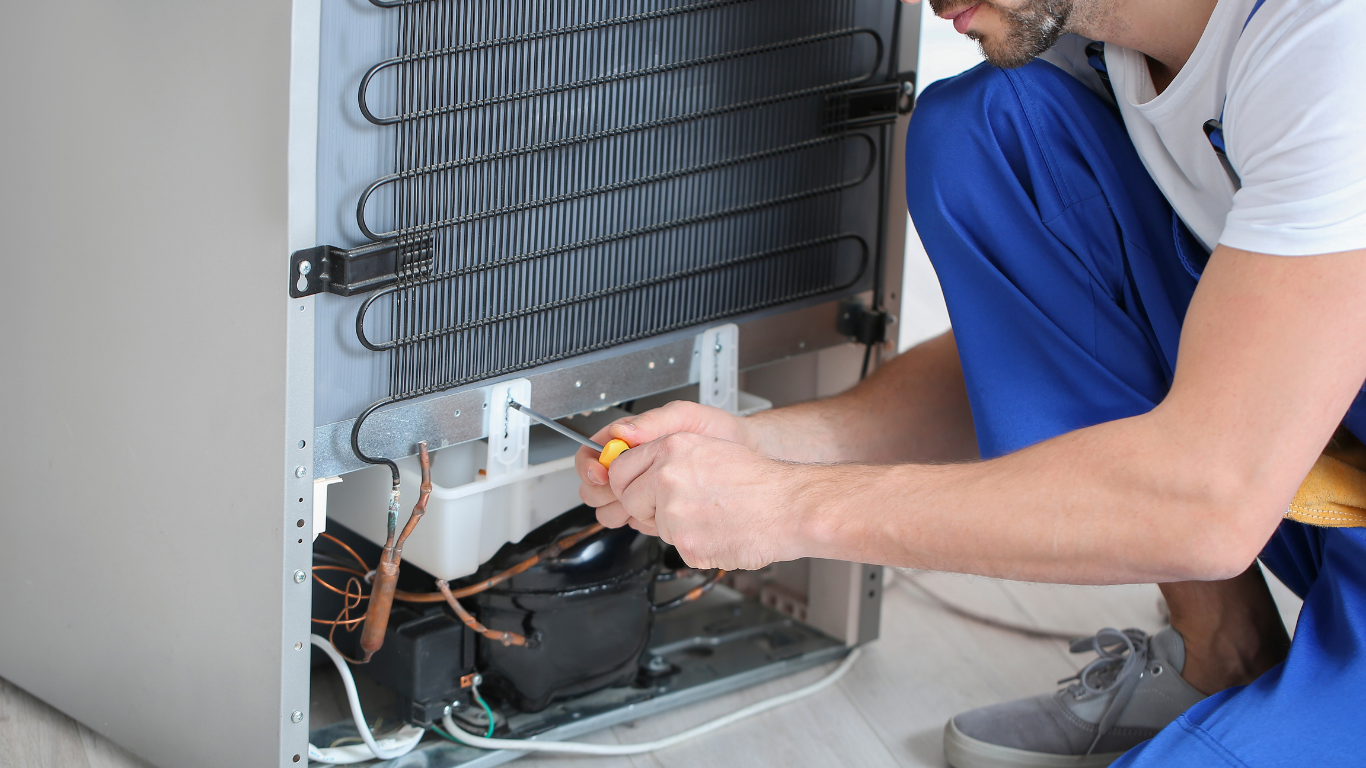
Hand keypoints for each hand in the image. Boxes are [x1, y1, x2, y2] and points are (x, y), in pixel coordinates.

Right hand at [575, 400, 755, 506]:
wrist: (745, 454)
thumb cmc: (716, 431)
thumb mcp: (685, 417)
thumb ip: (653, 422)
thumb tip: (621, 432)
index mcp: (630, 440)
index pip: (591, 454)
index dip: (589, 466)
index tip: (600, 473)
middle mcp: (632, 466)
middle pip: (593, 487)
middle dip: (603, 492)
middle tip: (624, 491)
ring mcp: (642, 490)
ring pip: (609, 509)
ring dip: (621, 510)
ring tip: (646, 502)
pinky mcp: (655, 510)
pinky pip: (634, 522)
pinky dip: (643, 521)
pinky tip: (662, 512)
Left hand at [599, 431, 808, 569]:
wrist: (790, 506)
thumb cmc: (759, 481)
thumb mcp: (708, 448)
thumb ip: (667, 457)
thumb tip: (636, 471)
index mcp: (672, 448)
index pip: (620, 469)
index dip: (627, 483)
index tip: (636, 489)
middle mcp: (667, 477)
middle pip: (628, 500)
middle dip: (647, 508)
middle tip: (680, 506)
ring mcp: (674, 512)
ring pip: (654, 526)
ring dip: (676, 526)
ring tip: (711, 515)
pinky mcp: (685, 543)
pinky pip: (676, 547)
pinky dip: (696, 544)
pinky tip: (720, 530)